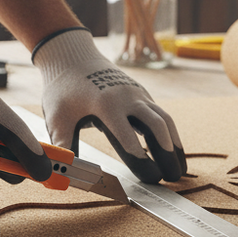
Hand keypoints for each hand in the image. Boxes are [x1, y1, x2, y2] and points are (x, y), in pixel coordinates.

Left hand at [32, 28, 186, 183]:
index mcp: (107, 106)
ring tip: (180, 168)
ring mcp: (138, 94)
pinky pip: (160, 114)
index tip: (151, 180)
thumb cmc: (63, 90)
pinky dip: (169, 133)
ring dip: (175, 144)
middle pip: (157, 126)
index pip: (129, 140)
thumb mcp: (57, 118)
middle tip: (173, 177)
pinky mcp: (141, 93)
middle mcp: (128, 98)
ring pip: (165, 119)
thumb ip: (65, 146)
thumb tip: (69, 174)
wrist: (73, 57)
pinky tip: (172, 150)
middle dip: (168, 153)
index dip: (142, 162)